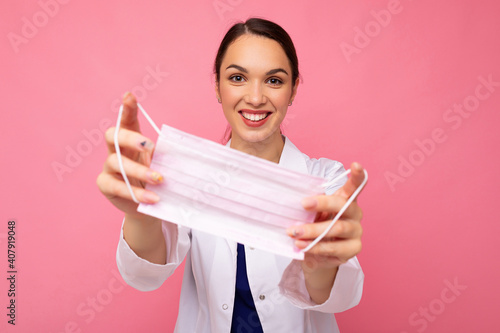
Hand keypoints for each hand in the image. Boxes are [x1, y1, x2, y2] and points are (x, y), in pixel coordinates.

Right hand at [96, 92, 163, 217]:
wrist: (153, 206)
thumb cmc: (159, 180)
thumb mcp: (165, 164)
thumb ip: (168, 156)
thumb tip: (186, 150)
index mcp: (132, 141)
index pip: (127, 121)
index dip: (127, 109)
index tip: (129, 96)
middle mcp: (117, 150)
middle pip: (113, 136)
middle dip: (130, 138)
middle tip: (150, 146)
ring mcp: (109, 167)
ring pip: (116, 163)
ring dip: (140, 171)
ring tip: (159, 179)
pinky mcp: (106, 185)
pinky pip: (117, 186)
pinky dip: (136, 193)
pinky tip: (152, 198)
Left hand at [287, 162, 365, 270]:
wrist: (316, 255)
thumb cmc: (315, 227)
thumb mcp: (310, 214)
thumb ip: (308, 206)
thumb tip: (292, 200)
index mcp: (345, 200)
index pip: (355, 186)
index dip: (357, 175)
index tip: (355, 164)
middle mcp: (355, 214)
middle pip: (343, 206)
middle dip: (322, 203)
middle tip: (303, 204)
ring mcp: (356, 232)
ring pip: (336, 228)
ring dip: (313, 230)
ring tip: (294, 232)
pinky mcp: (353, 249)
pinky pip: (334, 248)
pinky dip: (315, 246)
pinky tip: (301, 245)